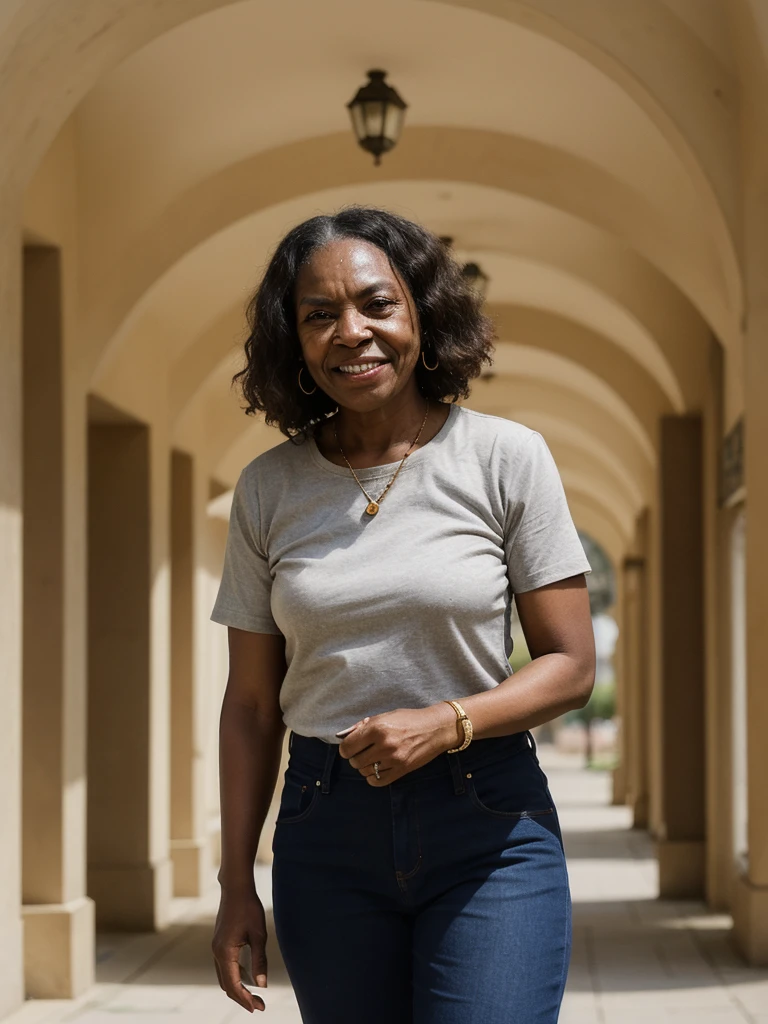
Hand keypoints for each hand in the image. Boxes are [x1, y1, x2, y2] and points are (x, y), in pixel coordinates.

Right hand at [212, 889, 267, 1012]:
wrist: (236, 887)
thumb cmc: (249, 908)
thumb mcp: (259, 935)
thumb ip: (259, 960)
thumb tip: (262, 985)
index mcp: (224, 952)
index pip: (233, 985)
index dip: (245, 999)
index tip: (258, 1008)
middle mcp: (216, 952)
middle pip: (226, 985)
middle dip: (242, 997)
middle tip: (259, 1006)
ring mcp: (216, 948)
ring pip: (224, 977)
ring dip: (238, 988)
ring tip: (255, 996)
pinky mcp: (220, 943)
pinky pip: (225, 967)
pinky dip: (235, 976)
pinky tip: (248, 978)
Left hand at [338, 705, 459, 785]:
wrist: (435, 728)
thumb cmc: (408, 719)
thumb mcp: (384, 716)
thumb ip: (362, 726)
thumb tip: (342, 736)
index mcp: (377, 728)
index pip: (347, 747)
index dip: (346, 748)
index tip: (350, 747)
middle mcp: (384, 745)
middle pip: (355, 761)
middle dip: (355, 757)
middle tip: (363, 752)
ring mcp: (393, 760)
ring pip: (365, 772)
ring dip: (365, 766)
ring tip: (373, 758)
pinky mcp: (401, 770)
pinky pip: (377, 781)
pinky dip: (373, 777)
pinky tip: (378, 768)